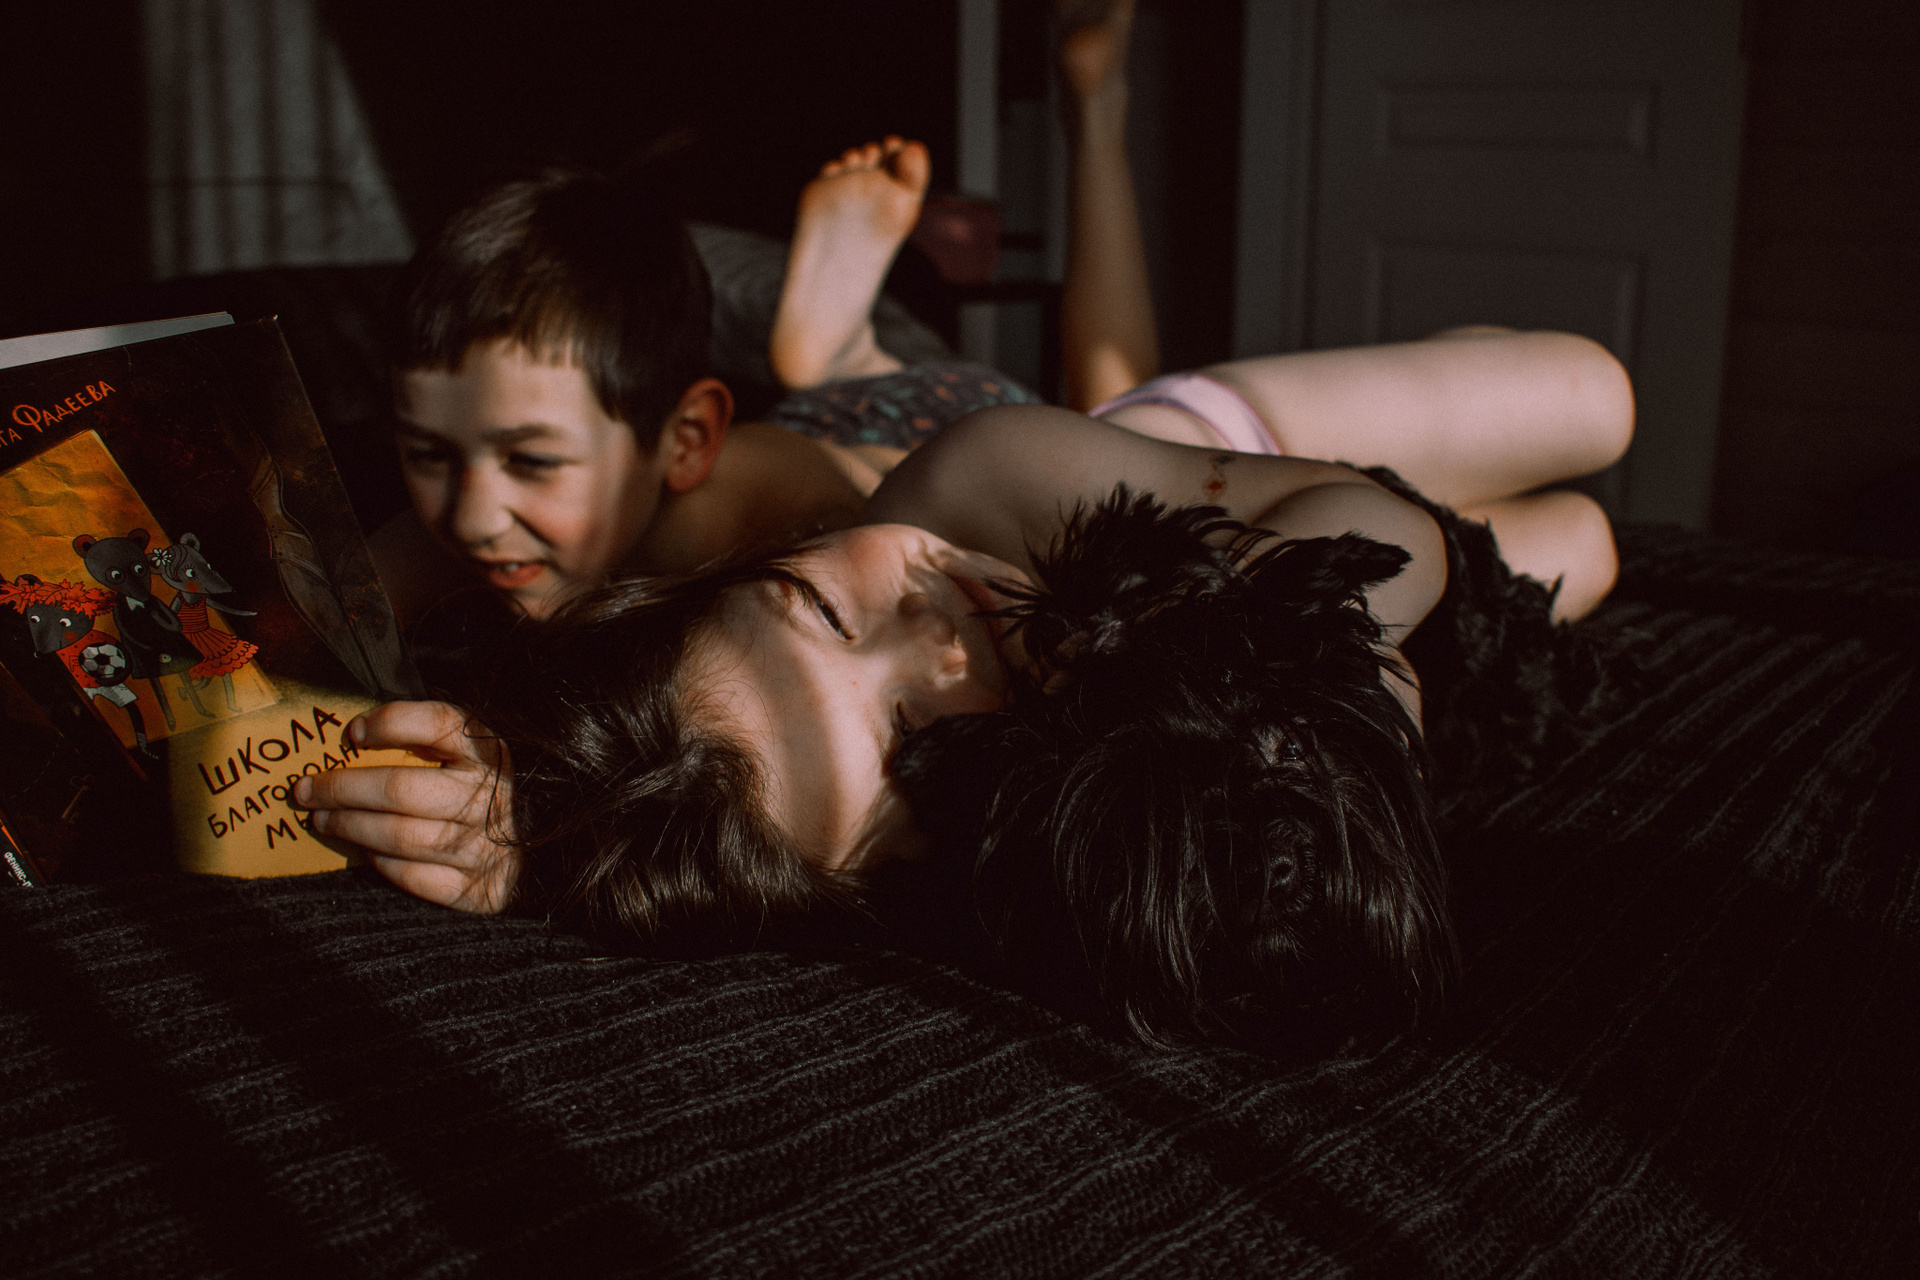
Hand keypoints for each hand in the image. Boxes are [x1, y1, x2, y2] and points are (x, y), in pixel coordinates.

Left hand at [292, 700, 516, 912]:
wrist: (526, 851)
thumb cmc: (475, 792)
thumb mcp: (463, 754)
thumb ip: (421, 739)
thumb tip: (354, 734)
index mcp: (486, 752)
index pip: (438, 724)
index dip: (391, 723)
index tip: (354, 733)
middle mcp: (489, 795)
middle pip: (400, 789)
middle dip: (342, 789)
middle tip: (305, 790)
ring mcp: (484, 845)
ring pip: (399, 836)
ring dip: (350, 827)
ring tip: (322, 819)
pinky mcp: (477, 889)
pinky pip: (412, 876)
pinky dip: (381, 863)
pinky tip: (365, 851)